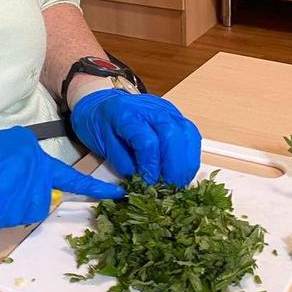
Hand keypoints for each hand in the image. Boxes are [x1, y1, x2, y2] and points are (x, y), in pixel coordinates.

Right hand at [0, 125, 123, 229]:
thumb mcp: (11, 145)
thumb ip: (30, 163)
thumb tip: (36, 181)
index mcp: (37, 160)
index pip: (71, 178)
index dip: (94, 188)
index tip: (118, 194)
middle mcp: (34, 178)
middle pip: (41, 202)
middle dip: (25, 198)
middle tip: (0, 184)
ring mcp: (20, 197)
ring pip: (23, 213)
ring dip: (9, 207)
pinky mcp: (4, 213)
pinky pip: (5, 221)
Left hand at [70, 88, 200, 186]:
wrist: (101, 103)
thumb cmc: (100, 123)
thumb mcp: (103, 145)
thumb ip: (124, 164)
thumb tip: (145, 183)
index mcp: (125, 113)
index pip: (147, 142)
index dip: (152, 167)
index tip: (150, 185)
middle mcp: (149, 107)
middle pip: (172, 135)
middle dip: (174, 167)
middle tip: (169, 188)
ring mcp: (165, 109)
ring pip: (187, 133)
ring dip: (186, 163)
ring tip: (178, 182)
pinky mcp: (175, 114)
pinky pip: (191, 134)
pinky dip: (190, 155)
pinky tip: (183, 170)